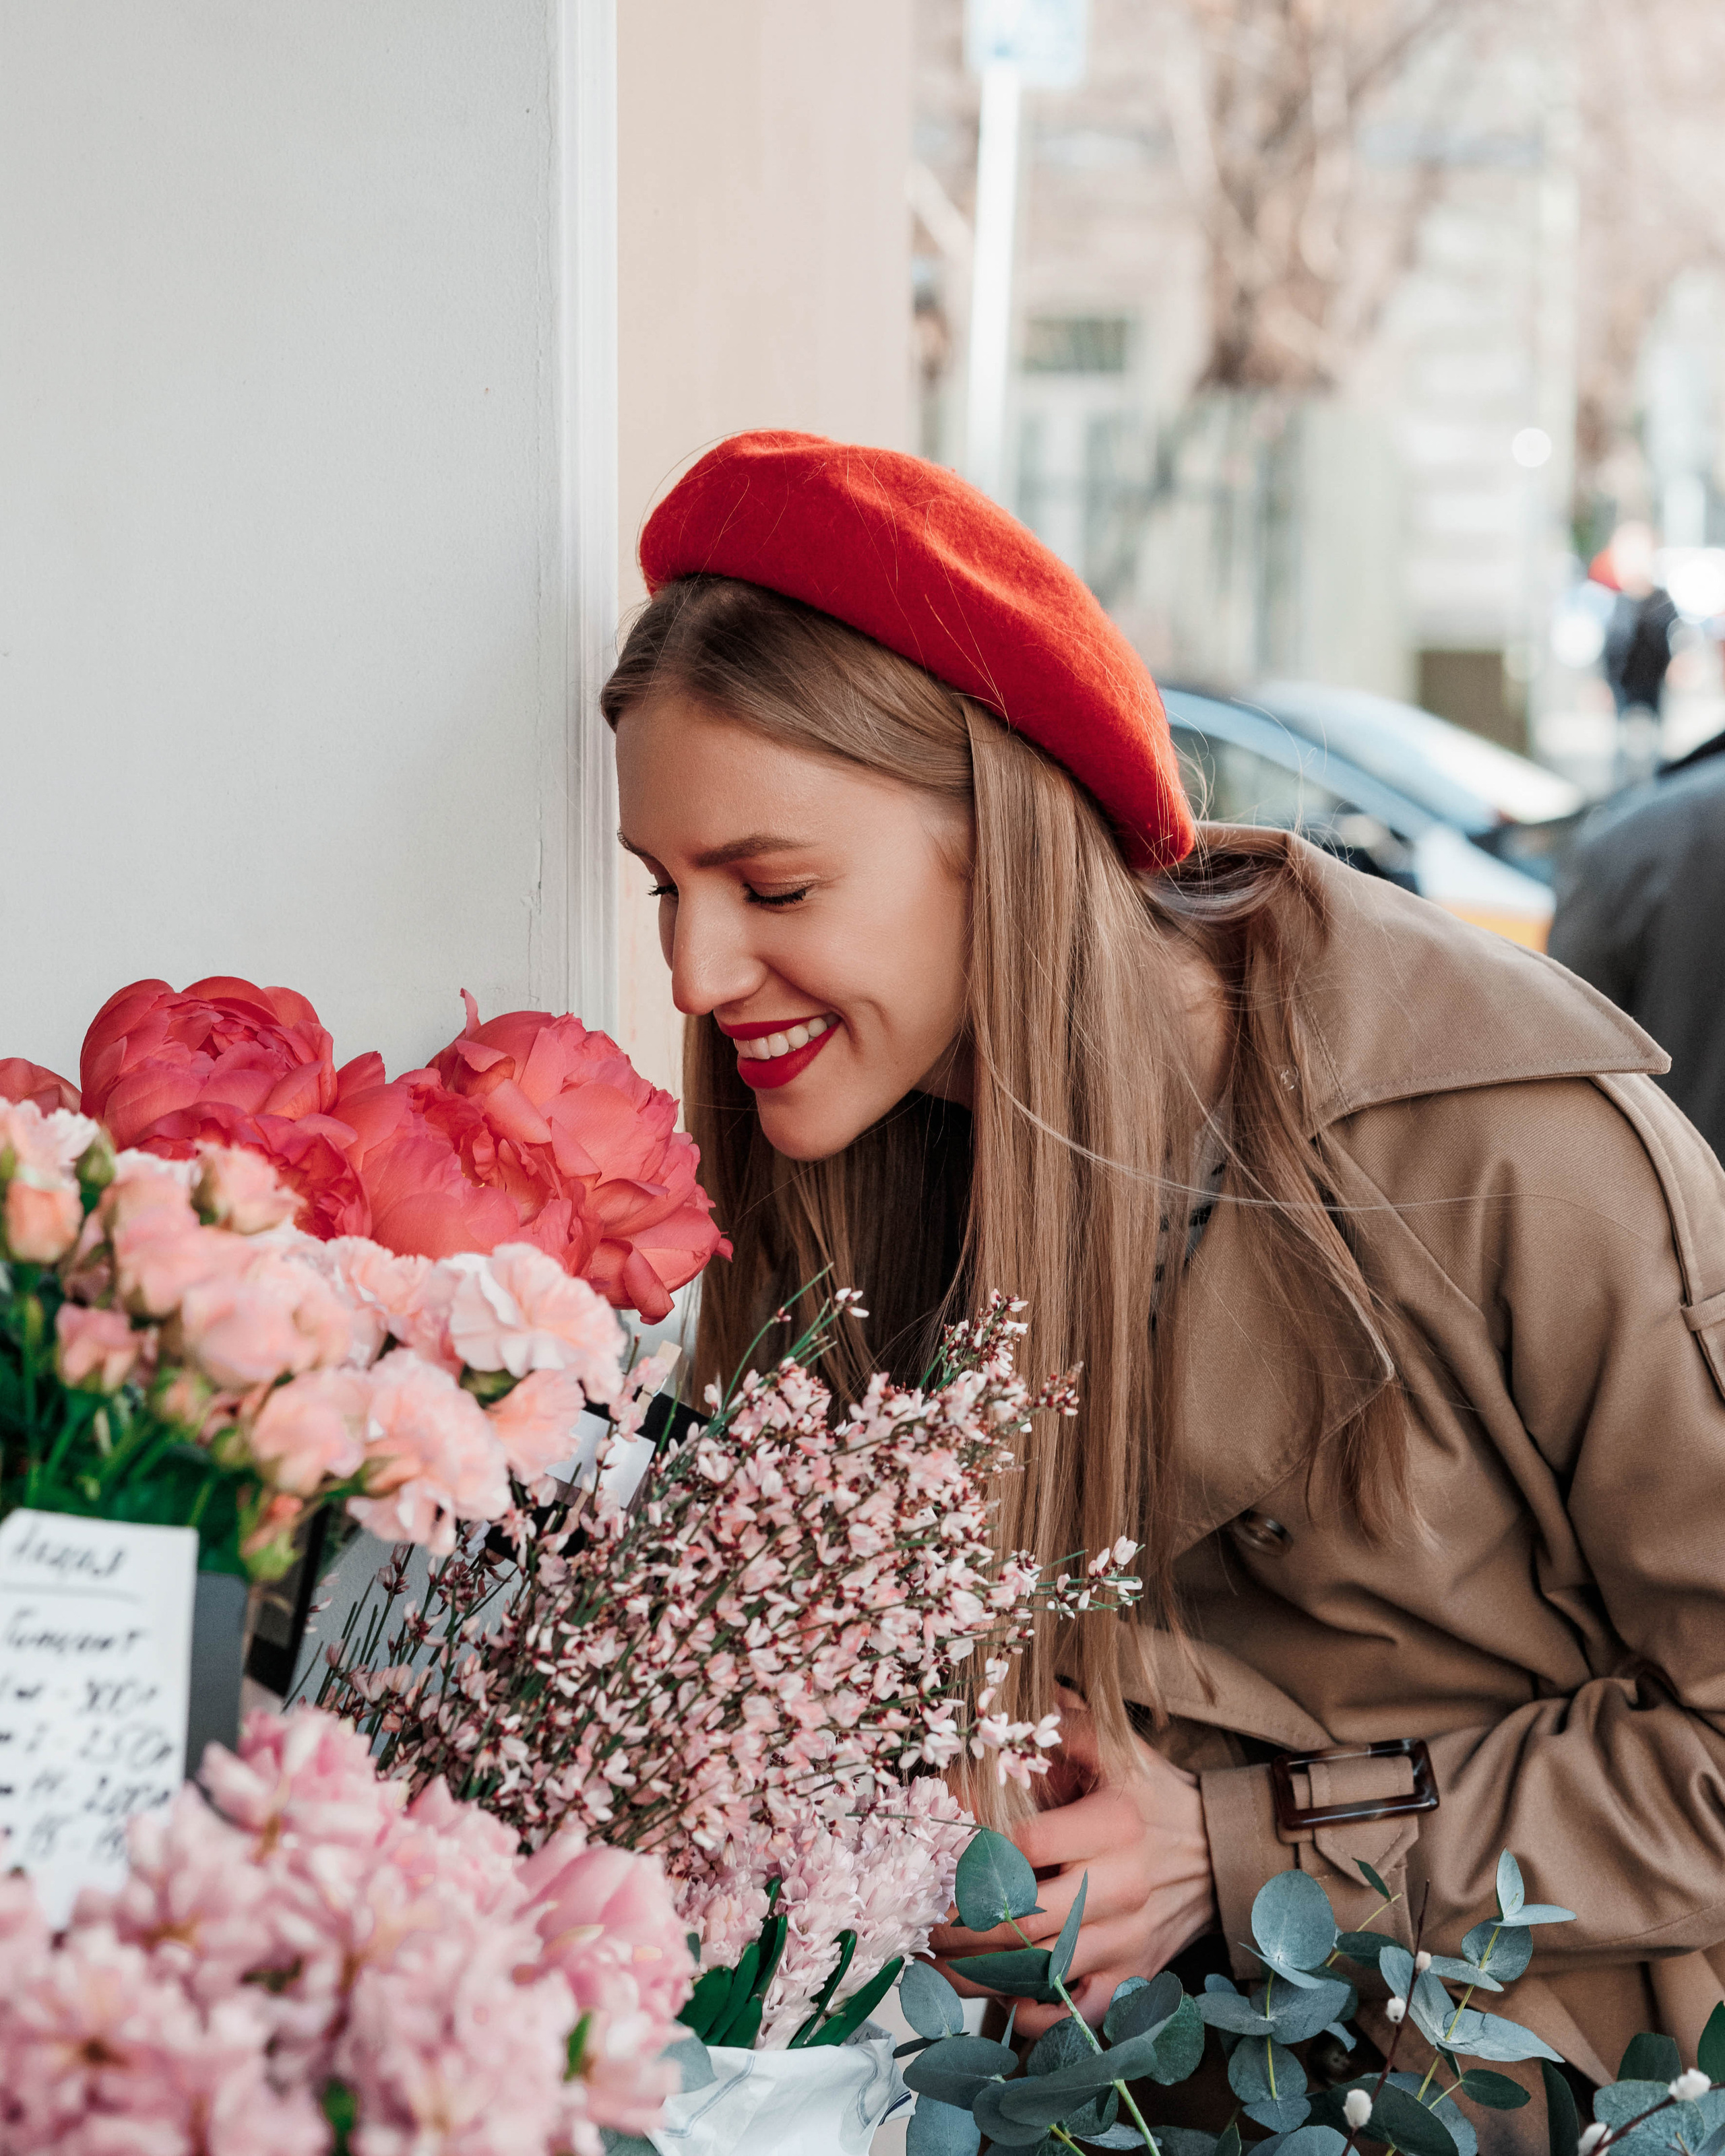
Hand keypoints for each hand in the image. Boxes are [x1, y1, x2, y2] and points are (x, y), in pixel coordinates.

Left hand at [930, 1692, 1217, 2036]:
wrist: (1221, 1851)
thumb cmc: (1153, 1796)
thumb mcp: (1116, 1750)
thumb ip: (1063, 1726)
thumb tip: (1003, 1707)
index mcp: (1113, 1824)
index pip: (1028, 1846)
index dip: (974, 1854)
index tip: (937, 1858)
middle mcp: (1122, 1885)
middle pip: (1026, 1918)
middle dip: (962, 1925)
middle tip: (921, 1921)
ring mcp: (1129, 1937)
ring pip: (1042, 1970)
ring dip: (980, 1973)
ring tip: (935, 1962)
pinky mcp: (1134, 1973)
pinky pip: (1080, 2011)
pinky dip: (1038, 2015)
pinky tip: (999, 1999)